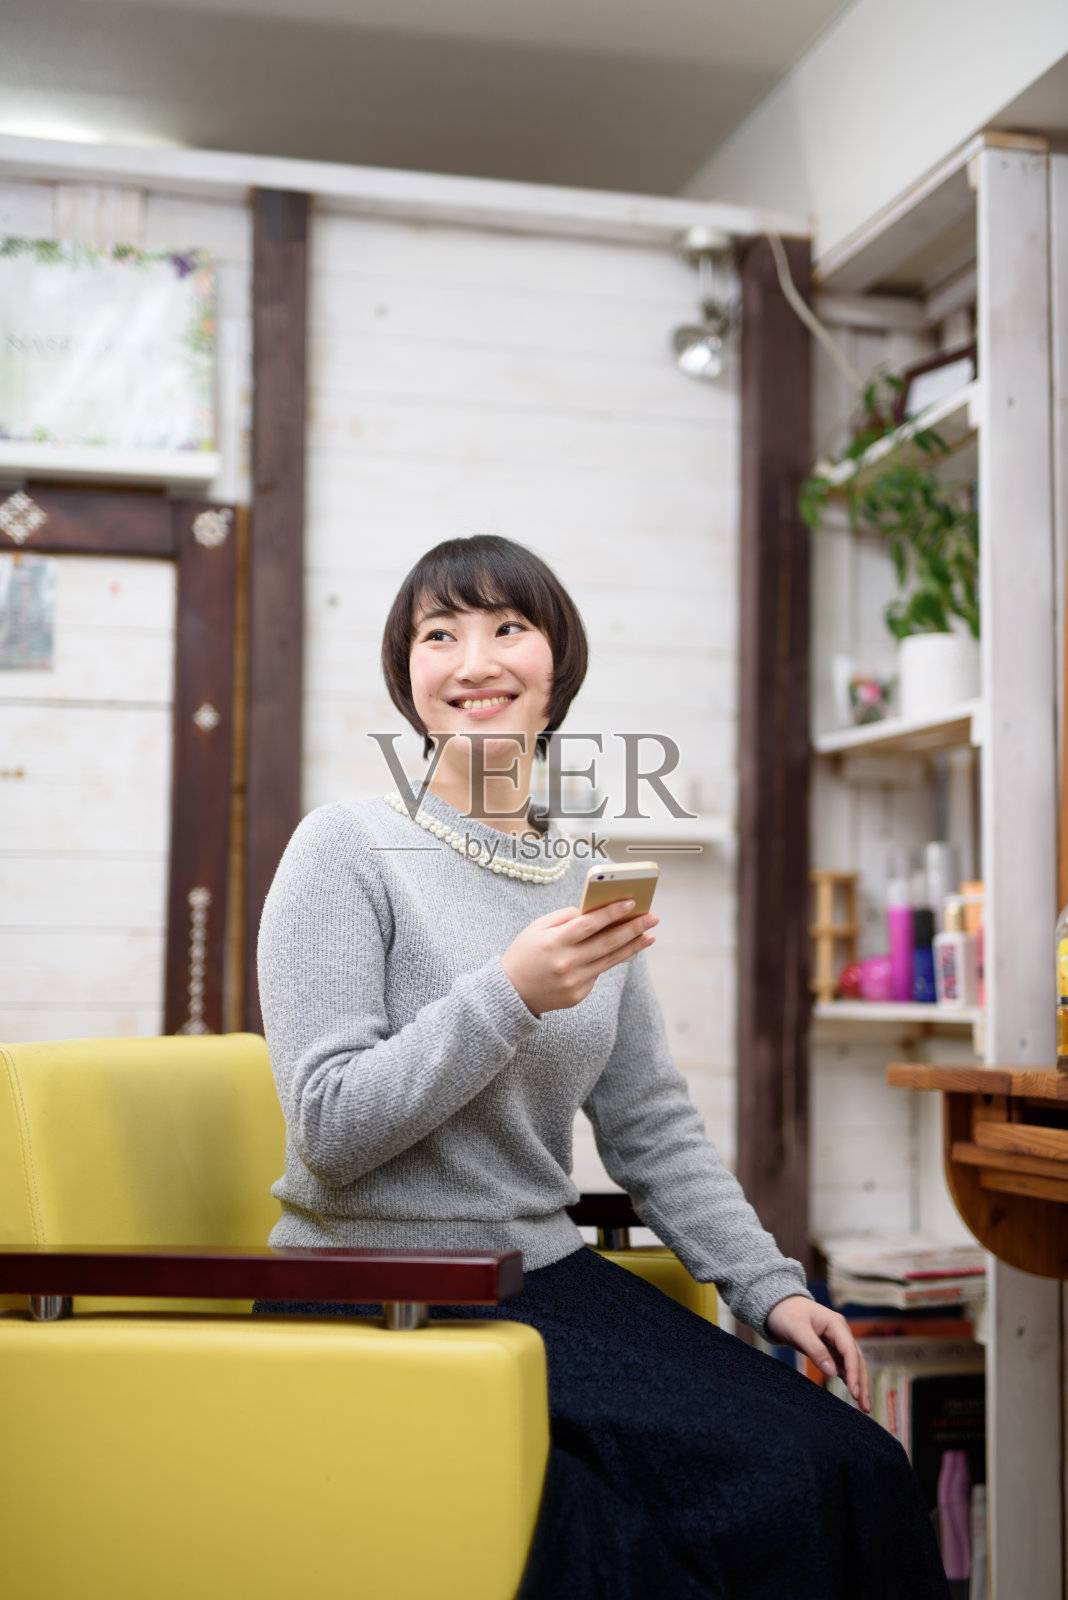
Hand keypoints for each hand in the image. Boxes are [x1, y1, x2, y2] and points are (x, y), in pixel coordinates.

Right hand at [501, 899, 657, 1016]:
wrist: (511, 993)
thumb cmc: (525, 953)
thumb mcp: (536, 928)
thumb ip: (564, 918)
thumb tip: (594, 911)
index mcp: (554, 942)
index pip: (589, 924)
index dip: (611, 912)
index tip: (631, 902)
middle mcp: (566, 963)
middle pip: (607, 943)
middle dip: (633, 928)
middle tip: (652, 918)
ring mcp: (574, 982)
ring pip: (610, 960)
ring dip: (633, 947)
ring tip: (649, 935)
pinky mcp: (578, 995)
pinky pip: (597, 974)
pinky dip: (608, 961)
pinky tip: (622, 951)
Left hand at [764, 1295, 870, 1413]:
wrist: (775, 1306)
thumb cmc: (786, 1314)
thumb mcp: (798, 1330)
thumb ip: (815, 1350)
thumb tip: (833, 1373)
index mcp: (836, 1325)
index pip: (850, 1352)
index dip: (854, 1373)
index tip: (855, 1393)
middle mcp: (840, 1333)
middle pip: (856, 1360)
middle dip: (862, 1383)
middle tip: (865, 1407)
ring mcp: (836, 1341)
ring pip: (851, 1365)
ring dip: (858, 1384)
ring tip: (864, 1406)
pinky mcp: (828, 1349)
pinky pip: (842, 1365)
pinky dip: (848, 1378)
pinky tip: (853, 1392)